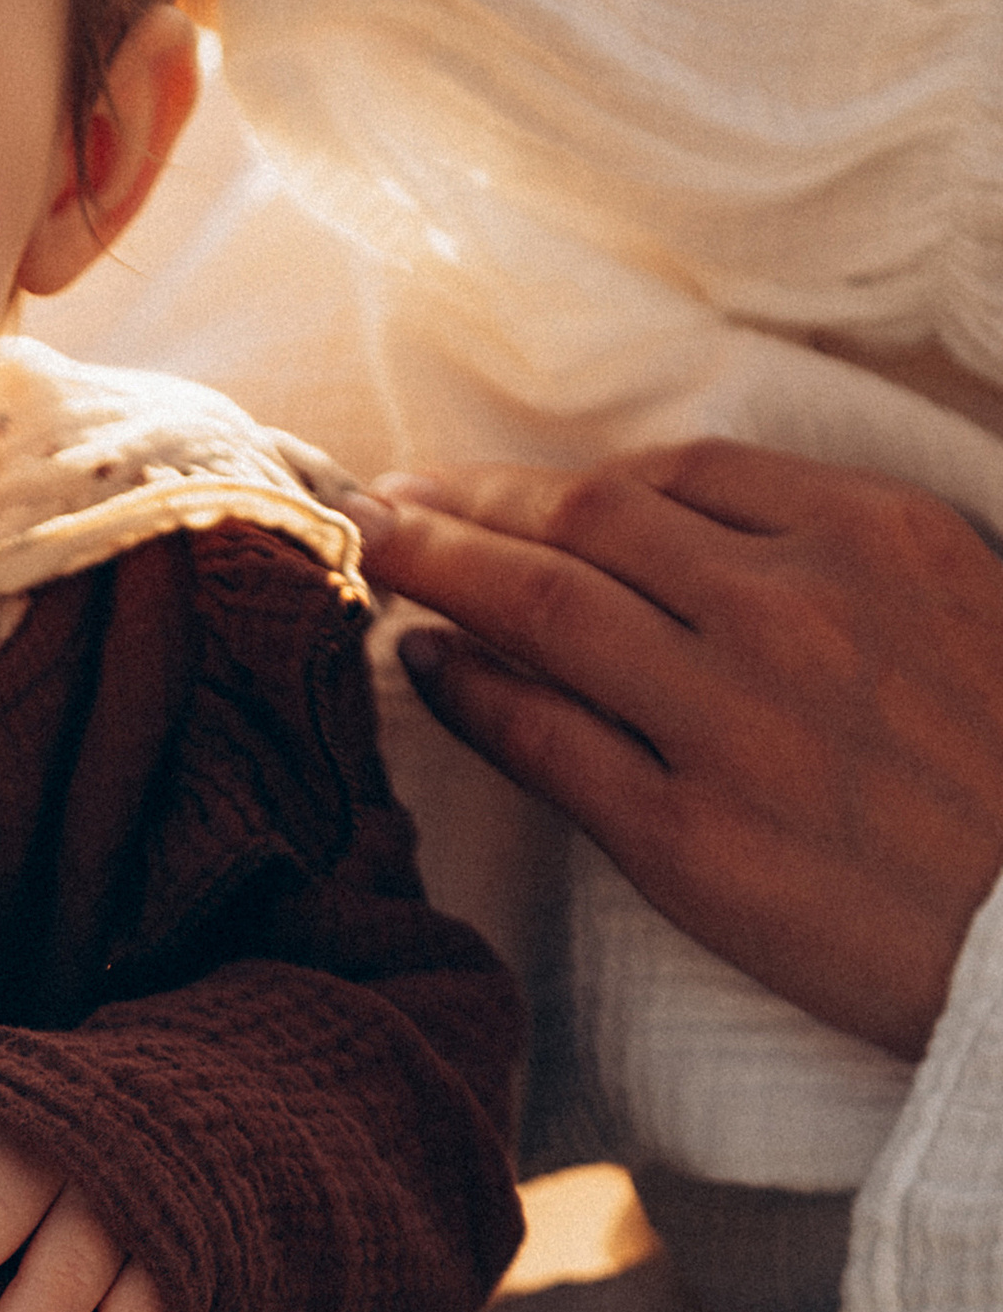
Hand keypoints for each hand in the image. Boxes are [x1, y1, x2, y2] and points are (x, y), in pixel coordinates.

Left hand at [352, 443, 1002, 1059]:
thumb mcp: (978, 611)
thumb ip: (864, 566)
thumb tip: (740, 548)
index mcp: (876, 538)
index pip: (684, 473)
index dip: (577, 475)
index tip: (513, 483)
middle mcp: (791, 610)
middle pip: (589, 519)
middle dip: (472, 497)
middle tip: (385, 490)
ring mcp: (730, 721)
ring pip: (543, 607)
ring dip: (438, 567)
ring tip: (369, 547)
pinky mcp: (687, 837)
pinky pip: (543, 740)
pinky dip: (468, 690)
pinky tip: (417, 662)